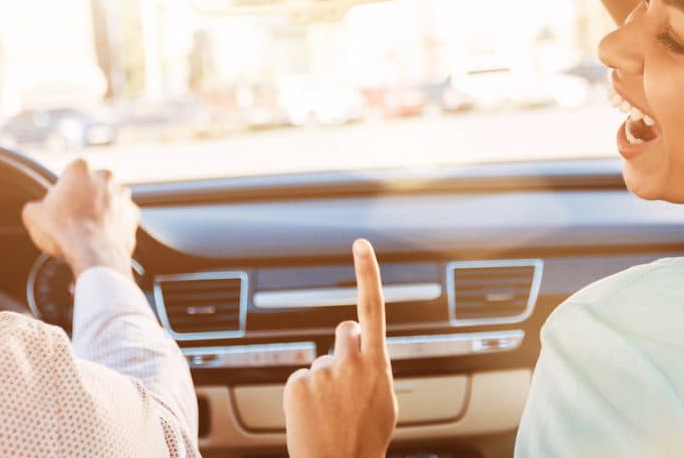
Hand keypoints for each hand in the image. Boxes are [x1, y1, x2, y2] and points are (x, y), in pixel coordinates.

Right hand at [21, 159, 139, 276]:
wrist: (93, 253)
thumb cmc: (63, 231)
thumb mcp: (34, 216)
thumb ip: (34, 207)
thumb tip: (34, 210)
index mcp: (80, 169)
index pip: (69, 175)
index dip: (62, 192)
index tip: (59, 206)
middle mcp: (105, 177)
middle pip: (91, 186)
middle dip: (84, 198)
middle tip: (73, 218)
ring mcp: (123, 195)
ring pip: (109, 200)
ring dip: (101, 211)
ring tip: (87, 230)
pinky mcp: (134, 214)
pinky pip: (121, 218)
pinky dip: (114, 225)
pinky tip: (101, 238)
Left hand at [284, 239, 397, 457]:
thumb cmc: (364, 440)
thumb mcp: (386, 403)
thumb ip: (376, 370)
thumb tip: (368, 355)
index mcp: (377, 364)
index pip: (372, 308)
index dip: (367, 273)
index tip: (361, 246)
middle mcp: (349, 362)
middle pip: (344, 331)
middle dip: (345, 347)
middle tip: (346, 380)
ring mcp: (321, 372)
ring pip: (322, 362)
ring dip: (325, 381)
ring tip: (330, 412)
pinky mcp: (297, 384)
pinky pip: (300, 378)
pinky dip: (305, 395)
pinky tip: (314, 415)